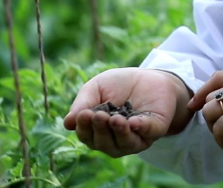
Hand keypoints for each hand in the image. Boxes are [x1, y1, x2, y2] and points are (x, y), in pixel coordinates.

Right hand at [63, 68, 192, 157]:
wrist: (147, 76)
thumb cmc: (117, 85)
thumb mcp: (96, 88)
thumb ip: (83, 103)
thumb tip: (68, 122)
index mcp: (96, 131)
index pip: (86, 135)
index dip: (84, 128)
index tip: (83, 115)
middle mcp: (114, 140)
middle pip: (103, 143)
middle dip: (100, 130)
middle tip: (99, 116)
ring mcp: (135, 138)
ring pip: (124, 144)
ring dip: (119, 133)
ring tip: (115, 120)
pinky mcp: (154, 130)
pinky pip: (147, 134)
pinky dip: (141, 129)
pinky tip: (134, 122)